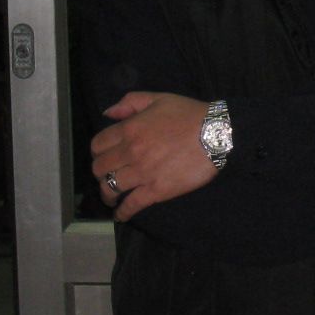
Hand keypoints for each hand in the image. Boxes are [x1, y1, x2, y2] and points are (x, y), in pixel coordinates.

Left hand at [91, 92, 216, 221]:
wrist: (216, 134)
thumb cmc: (189, 114)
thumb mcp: (158, 98)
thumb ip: (130, 102)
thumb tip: (108, 113)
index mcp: (129, 129)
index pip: (98, 145)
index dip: (98, 152)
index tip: (104, 156)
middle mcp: (130, 152)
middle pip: (99, 168)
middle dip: (100, 172)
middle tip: (107, 175)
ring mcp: (142, 173)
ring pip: (110, 188)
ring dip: (107, 194)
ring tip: (111, 197)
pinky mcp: (156, 190)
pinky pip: (132, 204)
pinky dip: (123, 212)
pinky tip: (121, 215)